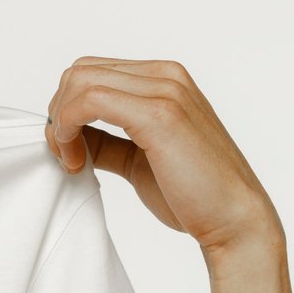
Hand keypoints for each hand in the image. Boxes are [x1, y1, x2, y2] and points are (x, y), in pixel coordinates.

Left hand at [43, 57, 279, 257]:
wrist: (233, 221)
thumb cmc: (194, 196)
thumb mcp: (139, 160)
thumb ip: (108, 141)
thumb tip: (72, 137)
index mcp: (166, 80)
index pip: (93, 71)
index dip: (67, 106)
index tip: (66, 146)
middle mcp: (167, 76)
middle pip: (82, 71)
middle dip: (59, 111)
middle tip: (64, 153)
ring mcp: (166, 91)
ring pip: (81, 81)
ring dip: (61, 122)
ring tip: (71, 158)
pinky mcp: (159, 115)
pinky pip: (90, 100)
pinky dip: (69, 128)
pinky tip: (76, 159)